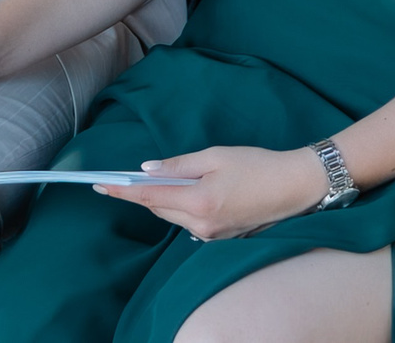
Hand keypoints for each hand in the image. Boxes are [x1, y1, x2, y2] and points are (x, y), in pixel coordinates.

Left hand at [98, 146, 332, 241]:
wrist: (295, 187)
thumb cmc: (258, 165)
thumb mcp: (215, 156)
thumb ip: (179, 165)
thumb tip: (147, 170)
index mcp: (199, 202)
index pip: (150, 197)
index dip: (122, 191)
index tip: (100, 185)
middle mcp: (202, 225)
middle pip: (159, 208)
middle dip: (143, 192)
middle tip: (125, 176)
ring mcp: (212, 235)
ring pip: (174, 217)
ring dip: (164, 199)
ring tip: (163, 180)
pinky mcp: (222, 237)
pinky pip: (190, 222)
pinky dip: (181, 207)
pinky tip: (187, 192)